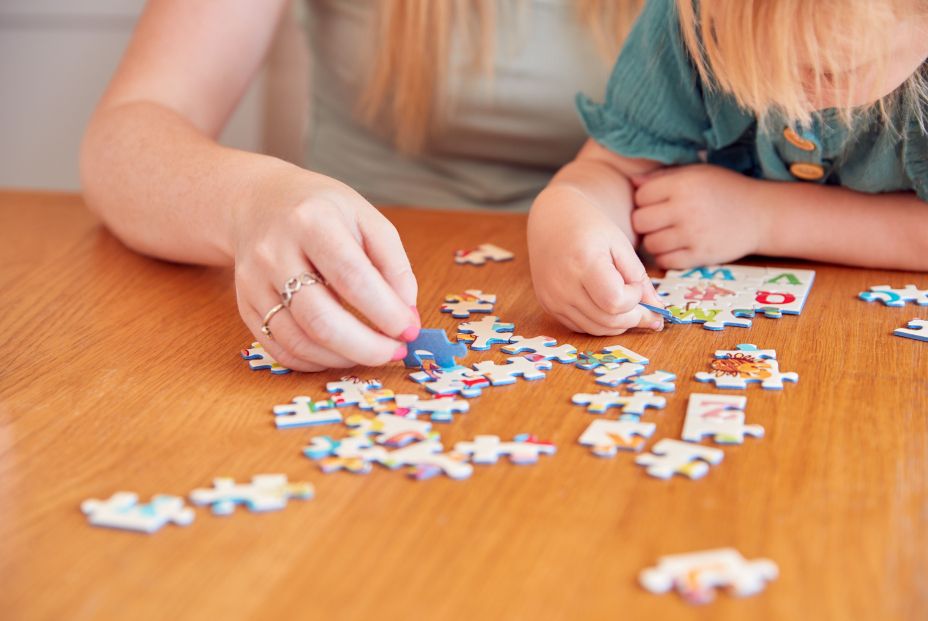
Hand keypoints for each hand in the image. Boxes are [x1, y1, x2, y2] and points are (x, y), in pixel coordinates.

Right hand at [232, 167, 419, 371]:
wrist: (259, 202)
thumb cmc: (321, 211)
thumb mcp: (366, 219)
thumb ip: (394, 265)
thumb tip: (406, 317)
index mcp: (312, 221)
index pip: (352, 277)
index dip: (385, 311)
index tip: (409, 330)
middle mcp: (275, 252)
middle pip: (320, 319)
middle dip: (366, 347)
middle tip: (395, 352)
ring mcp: (253, 282)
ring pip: (299, 341)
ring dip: (343, 358)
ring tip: (372, 353)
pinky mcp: (244, 306)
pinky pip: (280, 348)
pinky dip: (315, 361)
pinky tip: (340, 354)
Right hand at [528, 186, 664, 335]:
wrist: (552, 221)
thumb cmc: (590, 227)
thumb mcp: (620, 245)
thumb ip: (639, 278)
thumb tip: (658, 309)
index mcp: (583, 263)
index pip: (615, 302)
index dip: (634, 299)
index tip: (636, 285)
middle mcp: (563, 285)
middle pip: (607, 320)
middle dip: (634, 318)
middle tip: (647, 310)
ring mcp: (553, 299)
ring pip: (595, 329)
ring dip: (619, 324)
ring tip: (629, 309)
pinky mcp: (548, 306)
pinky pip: (581, 327)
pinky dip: (600, 323)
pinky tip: (608, 309)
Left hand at [631, 164, 772, 268]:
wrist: (761, 214)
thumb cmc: (724, 189)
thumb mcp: (696, 173)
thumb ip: (663, 177)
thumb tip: (632, 183)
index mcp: (683, 185)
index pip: (640, 196)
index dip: (644, 200)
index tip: (655, 202)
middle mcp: (686, 209)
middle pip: (640, 221)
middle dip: (645, 221)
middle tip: (657, 221)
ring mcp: (693, 235)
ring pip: (650, 244)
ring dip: (654, 240)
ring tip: (666, 234)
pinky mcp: (700, 256)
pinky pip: (665, 261)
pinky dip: (665, 256)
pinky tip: (675, 247)